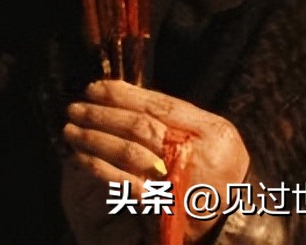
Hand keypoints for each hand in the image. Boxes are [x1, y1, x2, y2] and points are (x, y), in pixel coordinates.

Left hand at [62, 80, 249, 244]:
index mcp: (211, 131)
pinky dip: (99, 166)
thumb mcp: (211, 135)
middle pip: (140, 126)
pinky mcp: (163, 205)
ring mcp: (181, 181)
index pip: (160, 105)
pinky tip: (81, 156)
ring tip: (70, 129)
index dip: (123, 94)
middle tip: (74, 107)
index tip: (94, 87)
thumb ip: (176, 116)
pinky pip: (124, 182)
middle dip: (102, 114)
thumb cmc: (216, 169)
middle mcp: (198, 154)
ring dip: (94, 138)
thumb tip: (126, 95)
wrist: (235, 217)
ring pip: (129, 151)